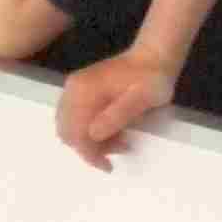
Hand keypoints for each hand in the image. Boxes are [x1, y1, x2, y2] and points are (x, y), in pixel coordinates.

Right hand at [56, 51, 176, 168]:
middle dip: (89, 148)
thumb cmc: (152, 78)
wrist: (154, 56)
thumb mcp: (143, 97)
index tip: (108, 165)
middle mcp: (73, 89)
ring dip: (91, 141)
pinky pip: (76, 120)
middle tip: (119, 148)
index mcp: (84, 90)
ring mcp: (75, 89)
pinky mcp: (81, 91)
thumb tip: (93, 134)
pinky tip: (113, 131)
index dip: (89, 153)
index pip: (75, 131)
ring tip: (121, 140)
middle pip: (67, 131)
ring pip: (70, 128)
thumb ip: (118, 114)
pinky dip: (91, 132)